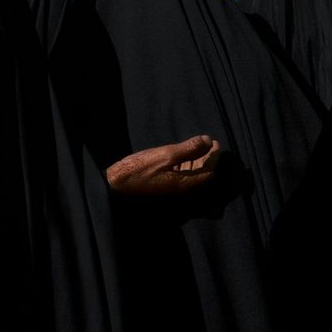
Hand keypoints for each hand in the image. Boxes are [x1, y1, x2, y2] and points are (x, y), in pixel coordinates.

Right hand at [106, 135, 220, 194]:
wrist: (115, 186)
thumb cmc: (139, 170)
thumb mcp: (165, 155)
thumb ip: (188, 148)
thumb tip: (208, 141)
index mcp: (186, 184)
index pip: (209, 171)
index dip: (214, 157)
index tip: (215, 142)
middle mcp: (182, 190)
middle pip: (202, 175)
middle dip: (208, 158)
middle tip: (211, 143)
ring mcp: (173, 189)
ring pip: (192, 176)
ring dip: (198, 162)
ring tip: (200, 147)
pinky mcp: (164, 187)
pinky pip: (182, 177)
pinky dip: (187, 166)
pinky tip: (184, 157)